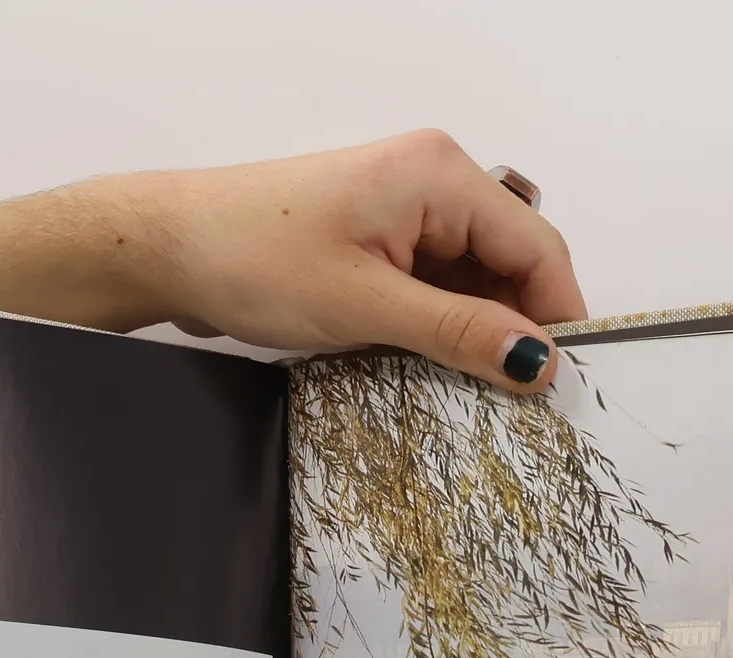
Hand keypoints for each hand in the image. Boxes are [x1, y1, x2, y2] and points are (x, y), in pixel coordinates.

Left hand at [0, 130, 585, 392]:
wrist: (168, 247)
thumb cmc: (252, 258)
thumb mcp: (368, 307)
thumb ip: (460, 334)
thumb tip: (537, 361)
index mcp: (441, 175)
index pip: (538, 249)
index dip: (560, 319)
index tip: (564, 388)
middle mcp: (432, 181)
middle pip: (512, 265)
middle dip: (518, 330)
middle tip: (517, 406)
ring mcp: (404, 211)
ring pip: (474, 282)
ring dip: (476, 334)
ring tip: (467, 393)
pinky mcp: (378, 240)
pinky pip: (435, 286)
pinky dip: (441, 328)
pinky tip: (430, 368)